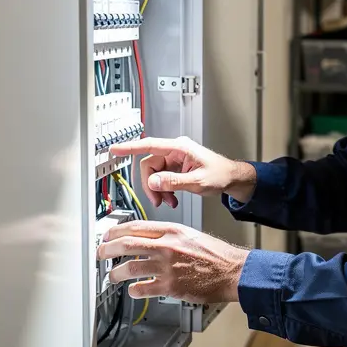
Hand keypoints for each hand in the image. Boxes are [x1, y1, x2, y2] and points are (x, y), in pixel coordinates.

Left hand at [97, 220, 249, 302]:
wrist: (232, 271)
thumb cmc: (215, 254)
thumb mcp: (190, 234)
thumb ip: (168, 235)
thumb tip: (146, 239)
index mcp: (171, 231)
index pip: (135, 226)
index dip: (115, 231)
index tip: (107, 236)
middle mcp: (167, 246)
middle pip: (126, 244)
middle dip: (107, 250)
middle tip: (101, 254)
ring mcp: (167, 267)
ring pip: (130, 268)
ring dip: (116, 273)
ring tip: (113, 276)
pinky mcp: (170, 286)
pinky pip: (142, 288)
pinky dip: (134, 290)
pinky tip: (133, 290)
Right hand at [109, 136, 255, 207]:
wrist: (231, 178)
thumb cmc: (221, 175)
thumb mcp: (197, 182)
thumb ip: (174, 182)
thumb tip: (153, 182)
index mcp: (179, 148)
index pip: (149, 145)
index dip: (130, 148)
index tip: (115, 149)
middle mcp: (175, 150)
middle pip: (149, 165)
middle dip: (151, 185)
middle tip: (158, 201)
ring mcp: (175, 159)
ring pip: (154, 174)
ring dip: (158, 190)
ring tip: (169, 201)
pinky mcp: (176, 167)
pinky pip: (161, 178)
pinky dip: (164, 190)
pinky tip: (172, 198)